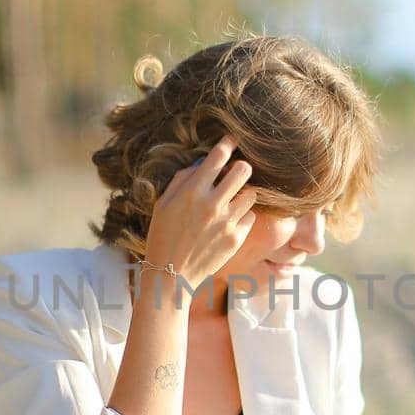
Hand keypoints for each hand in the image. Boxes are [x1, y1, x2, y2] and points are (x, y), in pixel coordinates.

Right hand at [142, 133, 256, 293]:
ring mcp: (227, 222)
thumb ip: (183, 180)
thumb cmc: (162, 237)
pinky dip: (243, 216)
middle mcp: (212, 204)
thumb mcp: (163, 204)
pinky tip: (230, 222)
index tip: (233, 139)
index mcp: (192, 191)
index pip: (218, 157)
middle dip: (242, 167)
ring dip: (243, 193)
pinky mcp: (236, 238)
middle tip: (237, 171)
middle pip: (243, 170)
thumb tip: (203, 163)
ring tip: (231, 201)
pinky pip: (250, 217)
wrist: (171, 275)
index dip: (228, 143)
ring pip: (251, 194)